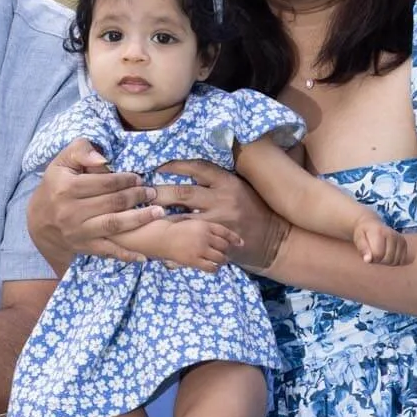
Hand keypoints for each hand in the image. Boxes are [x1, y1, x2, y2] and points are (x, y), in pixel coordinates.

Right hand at [29, 140, 163, 264]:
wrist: (40, 222)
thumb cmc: (56, 186)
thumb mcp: (62, 163)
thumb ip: (80, 151)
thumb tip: (102, 158)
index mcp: (66, 188)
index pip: (103, 182)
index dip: (125, 179)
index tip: (139, 177)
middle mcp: (71, 211)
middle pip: (112, 203)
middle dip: (136, 196)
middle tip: (152, 192)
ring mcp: (78, 232)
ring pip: (113, 225)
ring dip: (139, 219)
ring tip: (159, 212)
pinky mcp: (84, 247)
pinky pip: (108, 251)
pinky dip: (127, 254)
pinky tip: (144, 255)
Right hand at [148, 217, 234, 272]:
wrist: (157, 237)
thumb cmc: (170, 228)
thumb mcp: (189, 221)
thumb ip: (202, 226)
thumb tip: (216, 234)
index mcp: (204, 224)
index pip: (225, 232)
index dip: (234, 238)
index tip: (240, 243)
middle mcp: (204, 236)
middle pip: (224, 245)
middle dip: (226, 250)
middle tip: (225, 252)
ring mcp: (200, 249)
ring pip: (220, 257)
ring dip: (222, 260)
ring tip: (221, 260)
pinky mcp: (194, 260)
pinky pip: (211, 267)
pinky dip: (215, 268)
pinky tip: (213, 267)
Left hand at [151, 160, 285, 270]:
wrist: (275, 239)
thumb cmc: (253, 208)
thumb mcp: (239, 187)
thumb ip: (216, 180)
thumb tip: (188, 168)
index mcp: (227, 182)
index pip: (197, 168)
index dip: (175, 166)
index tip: (157, 167)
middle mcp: (222, 199)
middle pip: (183, 192)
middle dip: (159, 193)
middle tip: (141, 193)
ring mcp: (218, 222)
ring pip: (182, 219)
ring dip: (160, 218)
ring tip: (142, 216)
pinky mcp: (216, 241)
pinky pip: (190, 244)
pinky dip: (174, 247)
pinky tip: (157, 250)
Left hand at [354, 216, 411, 266]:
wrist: (371, 224)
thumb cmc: (363, 233)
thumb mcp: (358, 239)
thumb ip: (362, 249)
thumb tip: (368, 260)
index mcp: (380, 232)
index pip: (378, 254)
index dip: (372, 258)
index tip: (368, 254)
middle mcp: (392, 234)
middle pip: (388, 259)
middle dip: (379, 261)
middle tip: (373, 255)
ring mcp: (400, 239)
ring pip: (395, 261)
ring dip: (386, 262)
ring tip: (379, 255)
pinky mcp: (404, 244)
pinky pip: (401, 260)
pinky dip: (393, 262)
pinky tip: (387, 256)